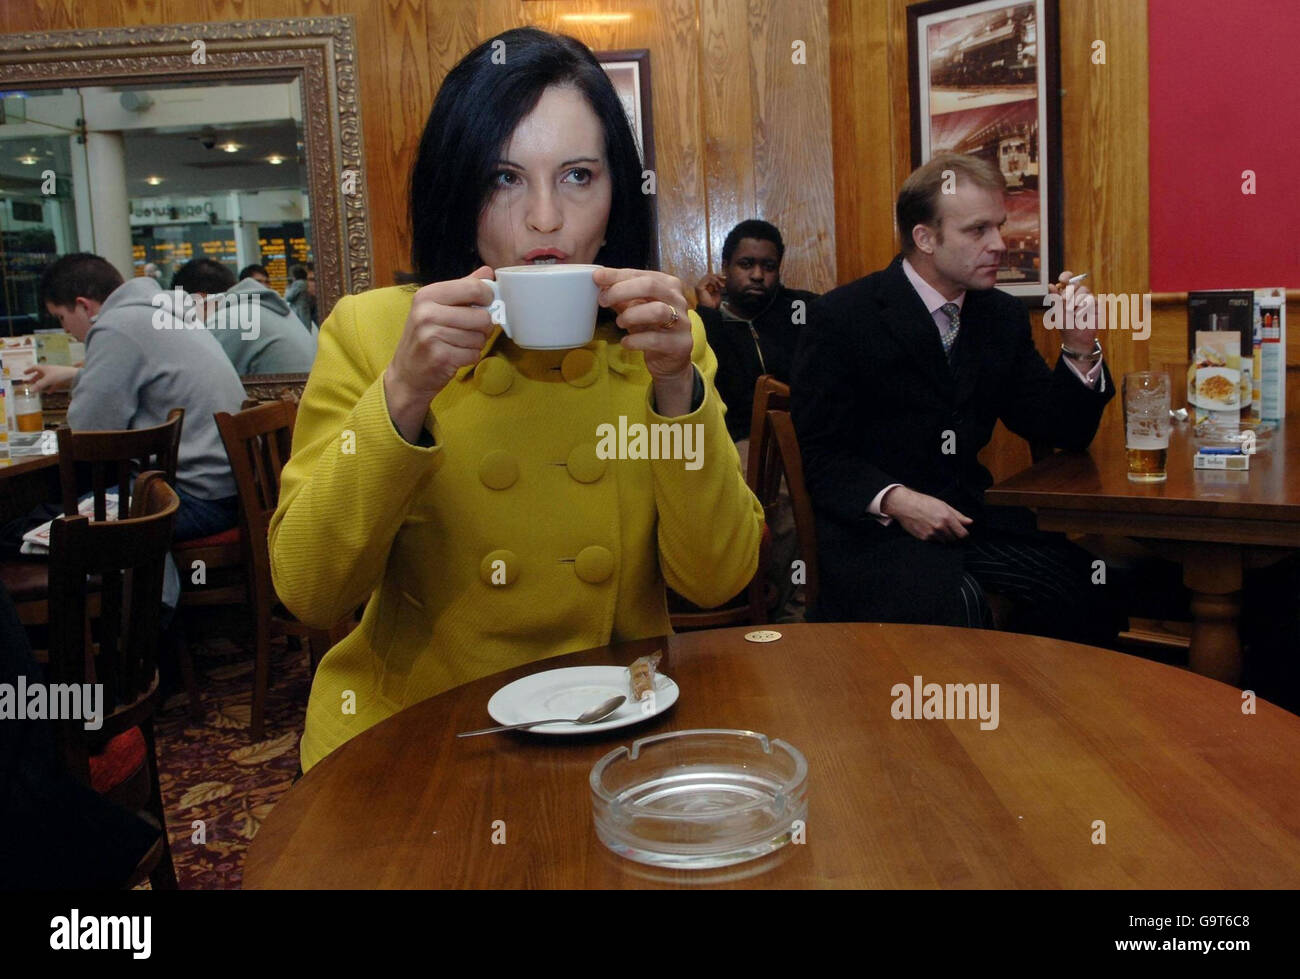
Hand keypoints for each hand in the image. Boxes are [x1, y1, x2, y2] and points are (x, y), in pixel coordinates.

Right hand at [22, 364, 78, 392]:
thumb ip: (39, 385)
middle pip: (40, 374)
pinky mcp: (61, 379)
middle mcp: (49, 371)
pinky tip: (49, 392)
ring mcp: (55, 375)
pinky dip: (50, 388)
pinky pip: (54, 384)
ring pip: (46, 379)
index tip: (24, 373)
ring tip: (37, 388)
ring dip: (42, 384)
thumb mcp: (48, 380)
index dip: (29, 370)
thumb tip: (30, 390)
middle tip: (29, 382)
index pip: (35, 368)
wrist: (74, 375)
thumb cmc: (60, 375)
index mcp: (44, 368)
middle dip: (34, 378)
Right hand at [383, 266, 495, 441]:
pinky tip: (455, 356)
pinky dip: (469, 358)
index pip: (474, 288)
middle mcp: (426, 313)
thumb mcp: (437, 307)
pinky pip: (474, 354)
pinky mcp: (440, 356)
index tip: (485, 304)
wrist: (406, 374)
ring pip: (480, 337)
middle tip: (469, 331)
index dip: (488, 298)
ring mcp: (431, 335)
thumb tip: (487, 271)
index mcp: (427, 295)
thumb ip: (463, 288)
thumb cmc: (425, 338)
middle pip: (481, 316)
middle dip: (482, 327)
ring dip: (475, 344)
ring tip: (457, 344)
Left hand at [594, 267, 694, 414]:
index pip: (640, 274)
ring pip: (657, 310)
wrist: (669, 360)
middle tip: (603, 300)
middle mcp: (678, 300)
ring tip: (619, 323)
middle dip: (622, 290)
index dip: (617, 275)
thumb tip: (599, 281)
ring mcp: (682, 322)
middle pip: (650, 285)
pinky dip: (635, 340)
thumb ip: (620, 295)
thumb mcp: (635, 308)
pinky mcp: (680, 344)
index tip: (597, 277)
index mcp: (668, 285)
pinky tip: (626, 342)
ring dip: (631, 315)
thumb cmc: (651, 328)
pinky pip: (655, 339)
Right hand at [695, 273, 723, 309]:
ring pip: (709, 276)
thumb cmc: (714, 303)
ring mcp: (698, 285)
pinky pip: (707, 279)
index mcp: (704, 285)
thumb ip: (719, 284)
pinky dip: (714, 282)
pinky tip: (717, 288)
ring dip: (717, 280)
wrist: (711, 310)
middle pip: (709, 275)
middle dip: (718, 276)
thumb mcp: (718, 290)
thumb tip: (723, 276)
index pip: (710, 276)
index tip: (725, 278)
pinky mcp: (699, 287)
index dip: (718, 276)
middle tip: (724, 279)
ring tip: (721, 286)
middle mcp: (700, 284)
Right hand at [881, 486, 972, 541]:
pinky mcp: (924, 538)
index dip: (964, 534)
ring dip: (944, 536)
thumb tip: (969, 522)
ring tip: (937, 526)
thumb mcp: (943, 505)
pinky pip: (934, 541)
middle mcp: (940, 527)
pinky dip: (934, 537)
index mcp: (947, 518)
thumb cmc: (923, 502)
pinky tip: (929, 528)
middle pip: (954, 539)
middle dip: (953, 535)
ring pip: (944, 541)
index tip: (962, 532)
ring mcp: (932, 534)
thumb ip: (958, 515)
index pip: (962, 534)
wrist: (905, 506)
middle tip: (948, 528)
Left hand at [1048, 269, 1098, 353]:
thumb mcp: (1058, 312)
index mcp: (1067, 293)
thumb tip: (1050, 285)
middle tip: (1064, 300)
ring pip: (1085, 290)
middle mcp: (1078, 294)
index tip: (1063, 280)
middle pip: (1077, 284)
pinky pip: (1093, 299)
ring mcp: (1088, 298)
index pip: (1068, 279)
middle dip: (1070, 291)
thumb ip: (1055, 298)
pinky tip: (1080, 315)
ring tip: (1072, 312)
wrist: (1076, 338)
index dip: (1066, 276)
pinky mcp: (1097, 305)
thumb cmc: (1066, 325)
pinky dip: (1085, 307)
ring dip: (1077, 301)